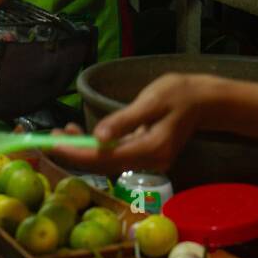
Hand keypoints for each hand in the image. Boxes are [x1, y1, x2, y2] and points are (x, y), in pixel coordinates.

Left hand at [52, 73, 218, 172]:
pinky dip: (97, 147)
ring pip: (108, 161)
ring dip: (84, 149)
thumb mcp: (151, 101)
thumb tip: (98, 137)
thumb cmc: (179, 94)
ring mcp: (148, 161)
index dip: (77, 153)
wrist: (204, 100)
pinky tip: (83, 134)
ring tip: (63, 132)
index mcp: (151, 148)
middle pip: (104, 163)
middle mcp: (149, 161)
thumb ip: (125, 120)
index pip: (106, 157)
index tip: (54, 144)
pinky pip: (116, 155)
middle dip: (76, 152)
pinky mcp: (145, 154)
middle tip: (52, 136)